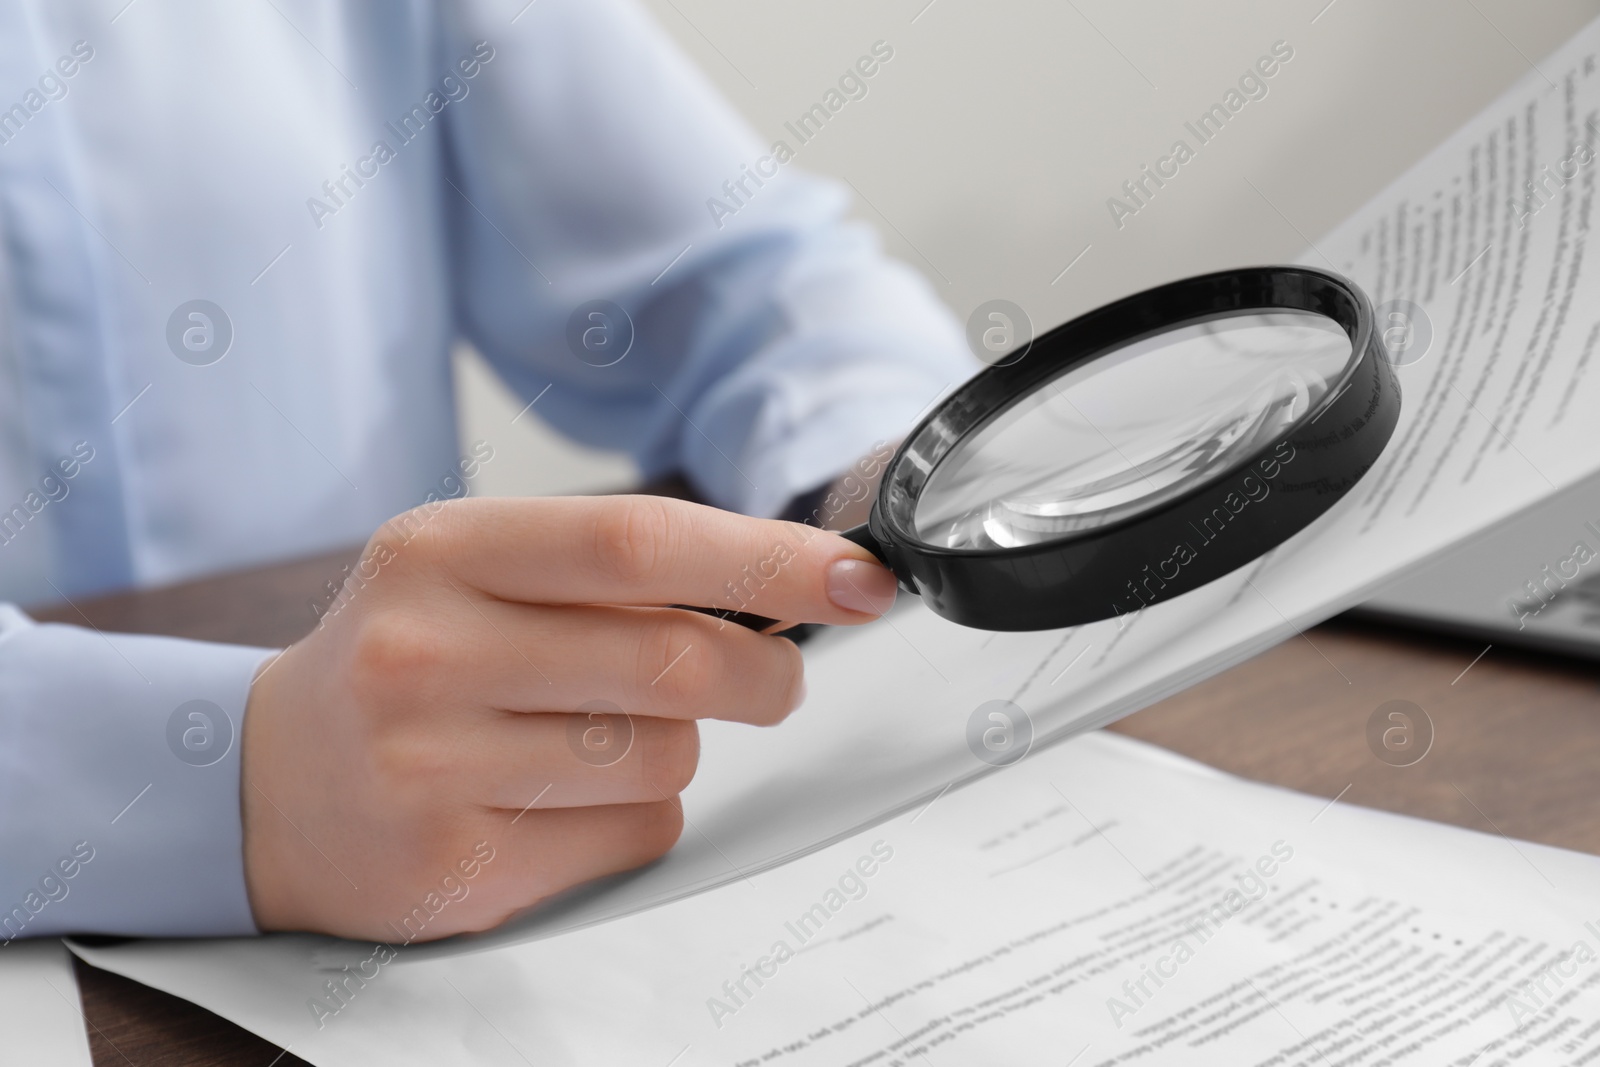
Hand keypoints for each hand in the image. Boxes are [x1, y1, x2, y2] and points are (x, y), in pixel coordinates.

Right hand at [240, 495, 897, 941]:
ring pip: (665, 756)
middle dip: (765, 672)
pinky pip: (634, 836)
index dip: (768, 557)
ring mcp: (434, 767)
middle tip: (777, 677)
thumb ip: (613, 569)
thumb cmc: (407, 659)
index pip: (637, 540)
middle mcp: (428, 652)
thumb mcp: (475, 572)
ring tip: (607, 733)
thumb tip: (791, 580)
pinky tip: (566, 797)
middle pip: (674, 659)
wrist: (271, 784)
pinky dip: (641, 814)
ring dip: (682, 745)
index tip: (857, 576)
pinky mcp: (457, 866)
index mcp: (443, 551)